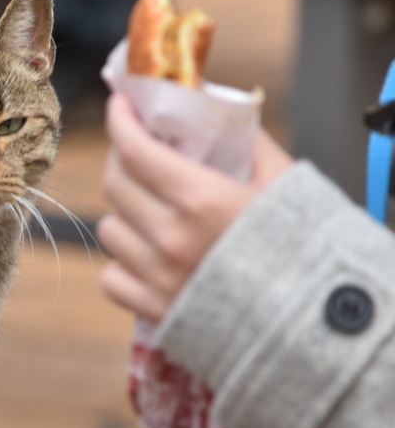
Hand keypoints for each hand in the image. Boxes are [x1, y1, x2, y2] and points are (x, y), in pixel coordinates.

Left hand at [96, 93, 293, 322]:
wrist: (317, 323)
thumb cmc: (307, 248)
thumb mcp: (282, 182)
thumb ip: (245, 141)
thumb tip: (217, 111)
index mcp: (201, 199)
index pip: (135, 149)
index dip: (120, 120)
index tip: (119, 103)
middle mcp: (170, 237)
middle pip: (115, 184)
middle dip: (121, 159)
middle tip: (137, 151)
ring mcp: (158, 277)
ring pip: (110, 229)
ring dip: (125, 213)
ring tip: (152, 210)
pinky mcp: (155, 311)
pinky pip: (113, 278)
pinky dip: (123, 265)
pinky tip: (148, 257)